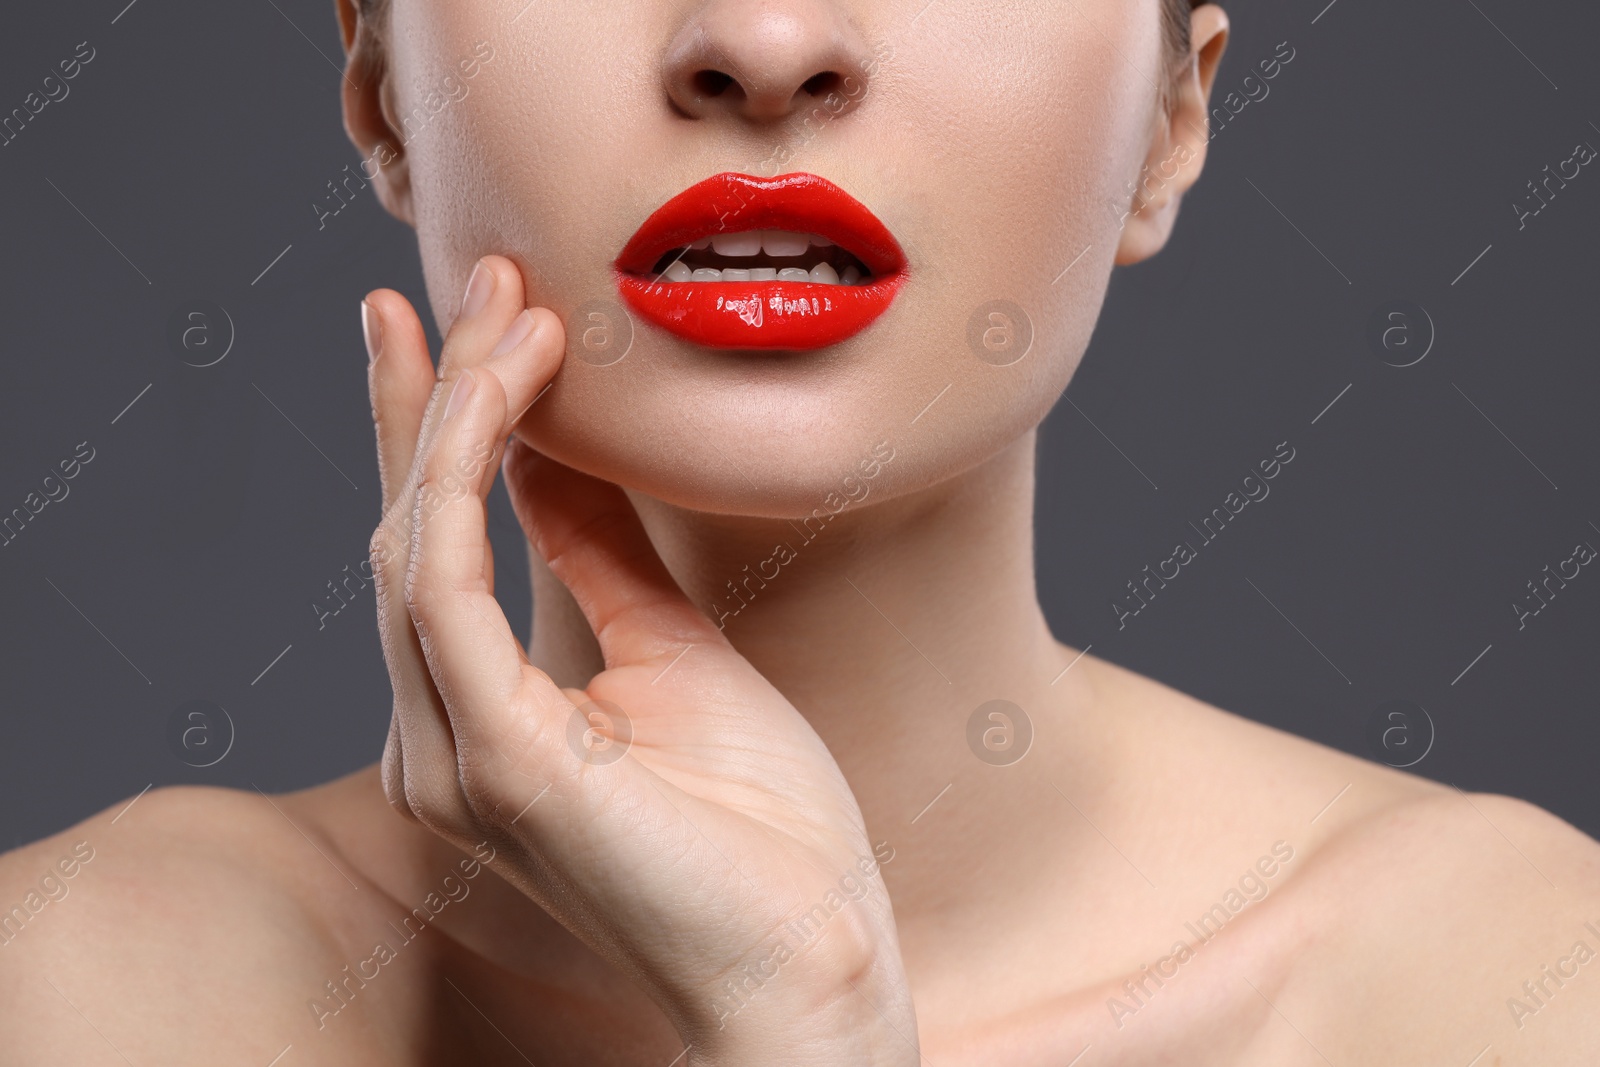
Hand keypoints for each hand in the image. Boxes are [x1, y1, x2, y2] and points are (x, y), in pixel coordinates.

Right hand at [361, 255, 918, 1065]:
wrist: (810, 959)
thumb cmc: (759, 832)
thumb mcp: (678, 655)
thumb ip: (602, 561)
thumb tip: (559, 461)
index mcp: (482, 716)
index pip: (434, 545)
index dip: (431, 427)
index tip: (447, 319)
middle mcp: (440, 735)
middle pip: (407, 530)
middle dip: (437, 395)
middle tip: (472, 279)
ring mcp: (453, 754)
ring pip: (414, 544)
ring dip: (458, 412)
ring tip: (506, 310)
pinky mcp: (492, 762)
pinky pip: (445, 590)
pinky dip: (467, 479)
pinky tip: (503, 395)